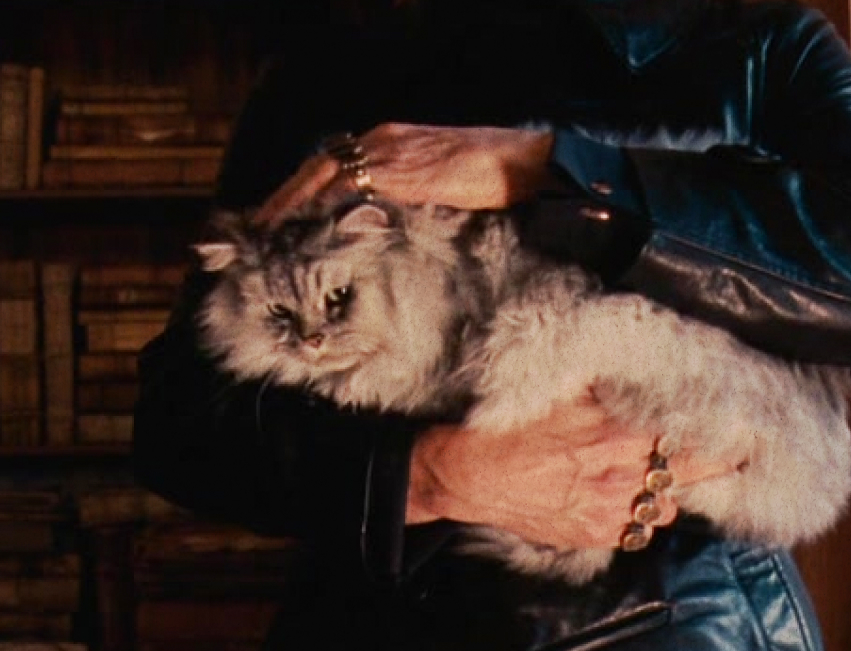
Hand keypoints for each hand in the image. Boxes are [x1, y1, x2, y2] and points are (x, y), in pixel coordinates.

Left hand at [253, 123, 552, 224]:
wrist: (521, 161)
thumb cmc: (491, 176)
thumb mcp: (440, 183)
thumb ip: (409, 195)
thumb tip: (388, 225)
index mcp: (388, 142)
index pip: (332, 164)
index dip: (301, 189)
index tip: (280, 214)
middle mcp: (379, 142)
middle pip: (316, 168)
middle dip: (284, 198)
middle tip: (257, 229)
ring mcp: (387, 154)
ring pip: (323, 177)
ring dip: (292, 206)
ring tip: (268, 235)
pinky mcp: (398, 173)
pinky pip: (350, 191)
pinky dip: (322, 211)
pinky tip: (305, 232)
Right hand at [407, 400, 745, 549]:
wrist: (466, 476)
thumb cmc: (509, 429)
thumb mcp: (560, 396)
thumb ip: (609, 391)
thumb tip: (649, 374)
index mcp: (614, 435)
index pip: (688, 435)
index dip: (722, 432)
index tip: (748, 425)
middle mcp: (619, 476)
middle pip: (691, 473)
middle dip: (720, 463)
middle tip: (744, 453)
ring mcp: (607, 511)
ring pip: (667, 506)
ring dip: (675, 491)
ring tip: (677, 477)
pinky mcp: (592, 535)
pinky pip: (637, 531)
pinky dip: (645, 516)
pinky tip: (638, 503)